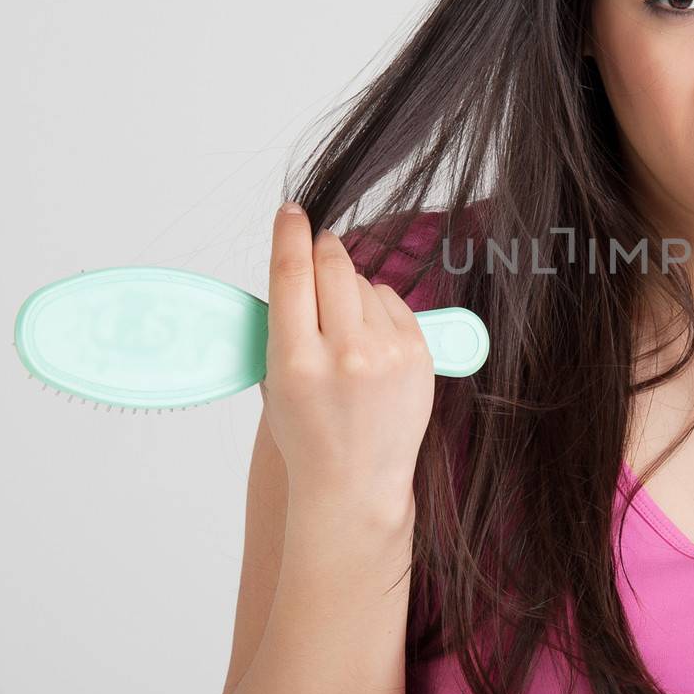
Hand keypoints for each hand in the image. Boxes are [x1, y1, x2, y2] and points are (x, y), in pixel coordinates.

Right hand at [260, 203, 437, 522]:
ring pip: (365, 282)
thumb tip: (295, 264)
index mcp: (295, 360)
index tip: (292, 211)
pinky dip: (379, 308)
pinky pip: (395, 302)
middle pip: (333, 266)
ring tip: (342, 324)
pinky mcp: (419, 356)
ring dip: (351, 287)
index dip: (290, 233)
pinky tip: (369, 336)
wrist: (354, 482)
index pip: (291, 274)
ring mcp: (386, 355)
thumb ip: (282, 324)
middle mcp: (344, 354)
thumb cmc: (307, 432)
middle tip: (318, 248)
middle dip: (323, 249)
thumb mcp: (274, 381)